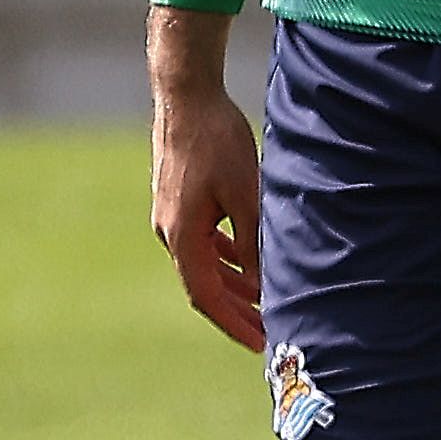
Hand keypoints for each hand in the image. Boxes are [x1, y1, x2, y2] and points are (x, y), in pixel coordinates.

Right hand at [145, 6, 262, 350]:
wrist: (187, 97)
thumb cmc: (217, 141)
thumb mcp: (246, 194)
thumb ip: (254, 241)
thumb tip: (263, 285)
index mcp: (182, 236)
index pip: (207, 296)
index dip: (234, 323)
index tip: (259, 342)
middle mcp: (171, 232)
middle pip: (205, 285)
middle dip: (238, 311)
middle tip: (269, 333)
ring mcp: (172, 217)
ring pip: (205, 264)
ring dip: (234, 284)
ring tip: (264, 304)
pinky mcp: (179, 202)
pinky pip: (203, 242)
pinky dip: (226, 257)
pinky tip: (247, 262)